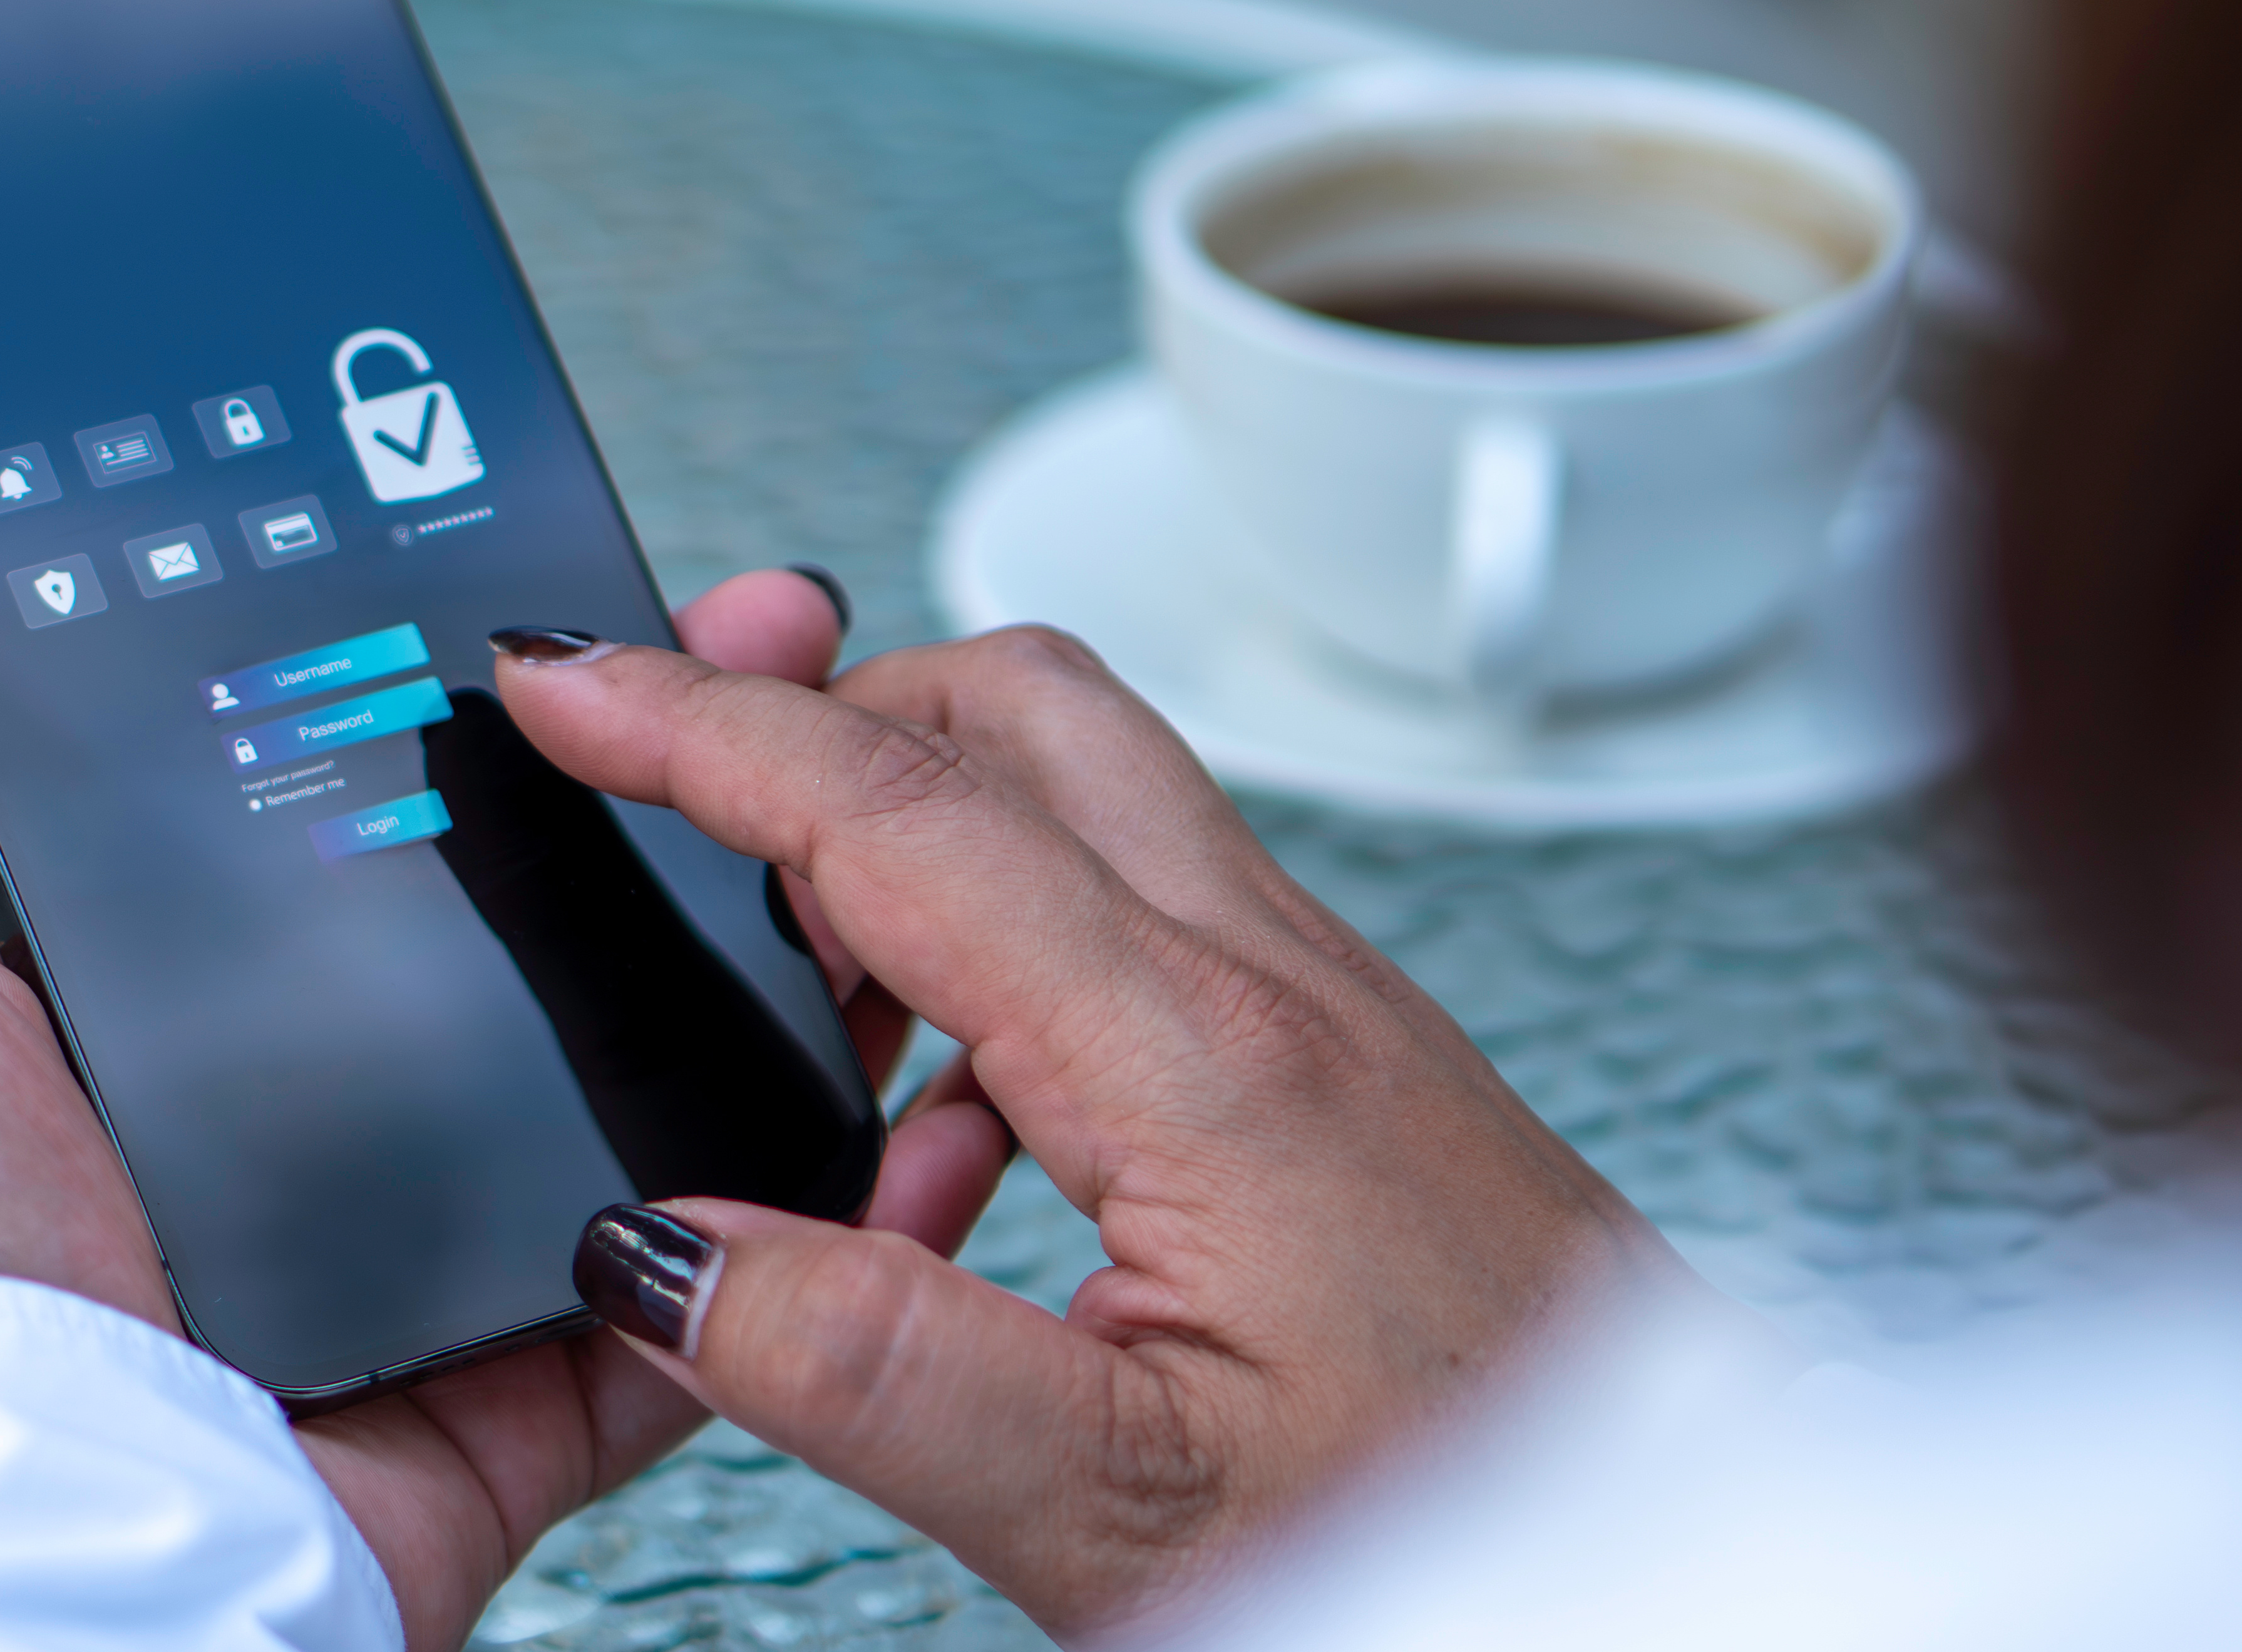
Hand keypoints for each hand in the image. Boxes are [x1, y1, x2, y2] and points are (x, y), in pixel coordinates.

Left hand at [0, 489, 1007, 1649]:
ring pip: (614, 1058)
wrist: (30, 1574)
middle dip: (629, 774)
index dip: (415, 672)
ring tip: (845, 811)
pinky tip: (859, 1043)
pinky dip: (783, 1180)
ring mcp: (411, 1242)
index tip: (517, 570)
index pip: (290, 785)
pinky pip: (686, 1261)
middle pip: (488, 899)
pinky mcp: (520, 1364)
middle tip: (740, 648)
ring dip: (739, 942)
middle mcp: (269, 1117)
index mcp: (113, 1009)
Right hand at [492, 626, 1769, 1639]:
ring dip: (907, 846)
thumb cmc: (1458, 1534)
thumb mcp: (1118, 1507)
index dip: (697, 729)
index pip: (896, 812)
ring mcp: (1320, 1003)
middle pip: (1011, 708)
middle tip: (665, 767)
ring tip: (810, 1048)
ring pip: (1079, 796)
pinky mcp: (1340, 1057)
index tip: (561, 683)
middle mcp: (1271, 983)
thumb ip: (863, 1368)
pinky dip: (996, 963)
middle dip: (815, 704)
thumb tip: (656, 1249)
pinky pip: (1133, 921)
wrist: (1680, 1558)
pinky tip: (955, 1161)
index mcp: (1201, 1062)